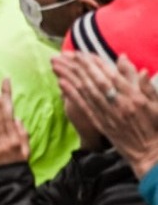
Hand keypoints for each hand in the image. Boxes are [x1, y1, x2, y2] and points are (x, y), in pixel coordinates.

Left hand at [55, 53, 157, 178]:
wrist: (149, 152)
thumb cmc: (155, 126)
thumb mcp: (156, 104)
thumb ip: (144, 84)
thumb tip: (133, 65)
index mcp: (134, 97)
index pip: (111, 75)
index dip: (96, 63)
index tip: (83, 53)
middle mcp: (118, 104)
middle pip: (95, 81)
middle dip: (79, 66)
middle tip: (65, 54)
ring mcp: (108, 114)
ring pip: (86, 91)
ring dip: (70, 76)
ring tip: (57, 65)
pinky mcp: (100, 123)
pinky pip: (83, 106)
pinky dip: (71, 94)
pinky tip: (61, 83)